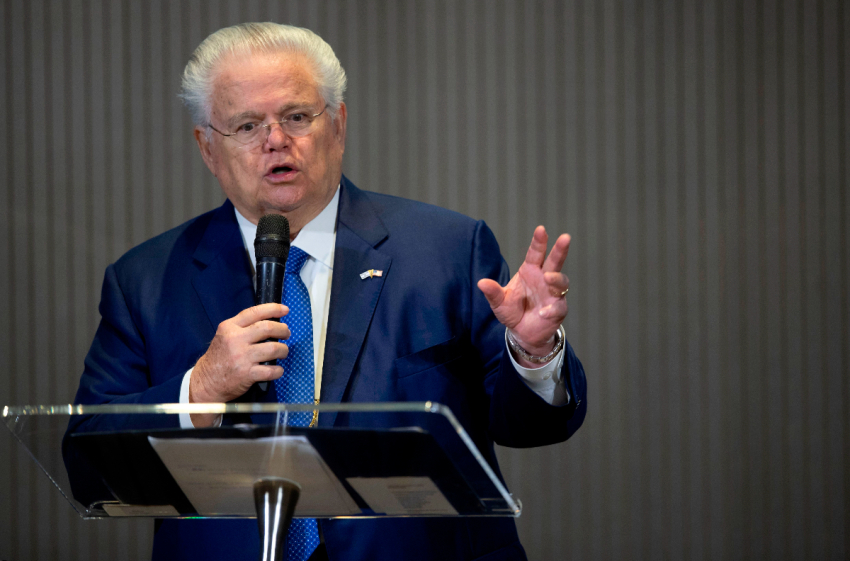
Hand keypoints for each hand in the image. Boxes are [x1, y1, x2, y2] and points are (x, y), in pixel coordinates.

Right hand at [189, 303, 289, 425]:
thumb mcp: (224, 336)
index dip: (273, 309)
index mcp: (229, 327)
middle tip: (286, 334)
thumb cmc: (219, 358)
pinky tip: (277, 369)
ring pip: (274, 348)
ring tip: (282, 352)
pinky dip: (278, 370)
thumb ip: (243, 327)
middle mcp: (235, 340)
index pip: (255, 312)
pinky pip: (271, 370)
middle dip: (282, 330)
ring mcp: (241, 357)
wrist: (206, 381)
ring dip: (283, 350)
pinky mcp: (247, 374)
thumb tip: (270, 322)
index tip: (285, 310)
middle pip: (268, 328)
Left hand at [477, 226, 569, 362]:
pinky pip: (558, 307)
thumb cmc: (512, 311)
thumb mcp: (499, 302)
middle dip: (560, 250)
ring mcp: (553, 294)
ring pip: (561, 282)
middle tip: (565, 238)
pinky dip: (551, 309)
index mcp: (530, 271)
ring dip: (556, 279)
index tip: (541, 229)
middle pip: (555, 262)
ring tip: (548, 278)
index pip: (535, 253)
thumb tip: (481, 283)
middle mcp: (544, 279)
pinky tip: (543, 312)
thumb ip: (493, 292)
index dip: (539, 242)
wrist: (522, 332)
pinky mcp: (558, 310)